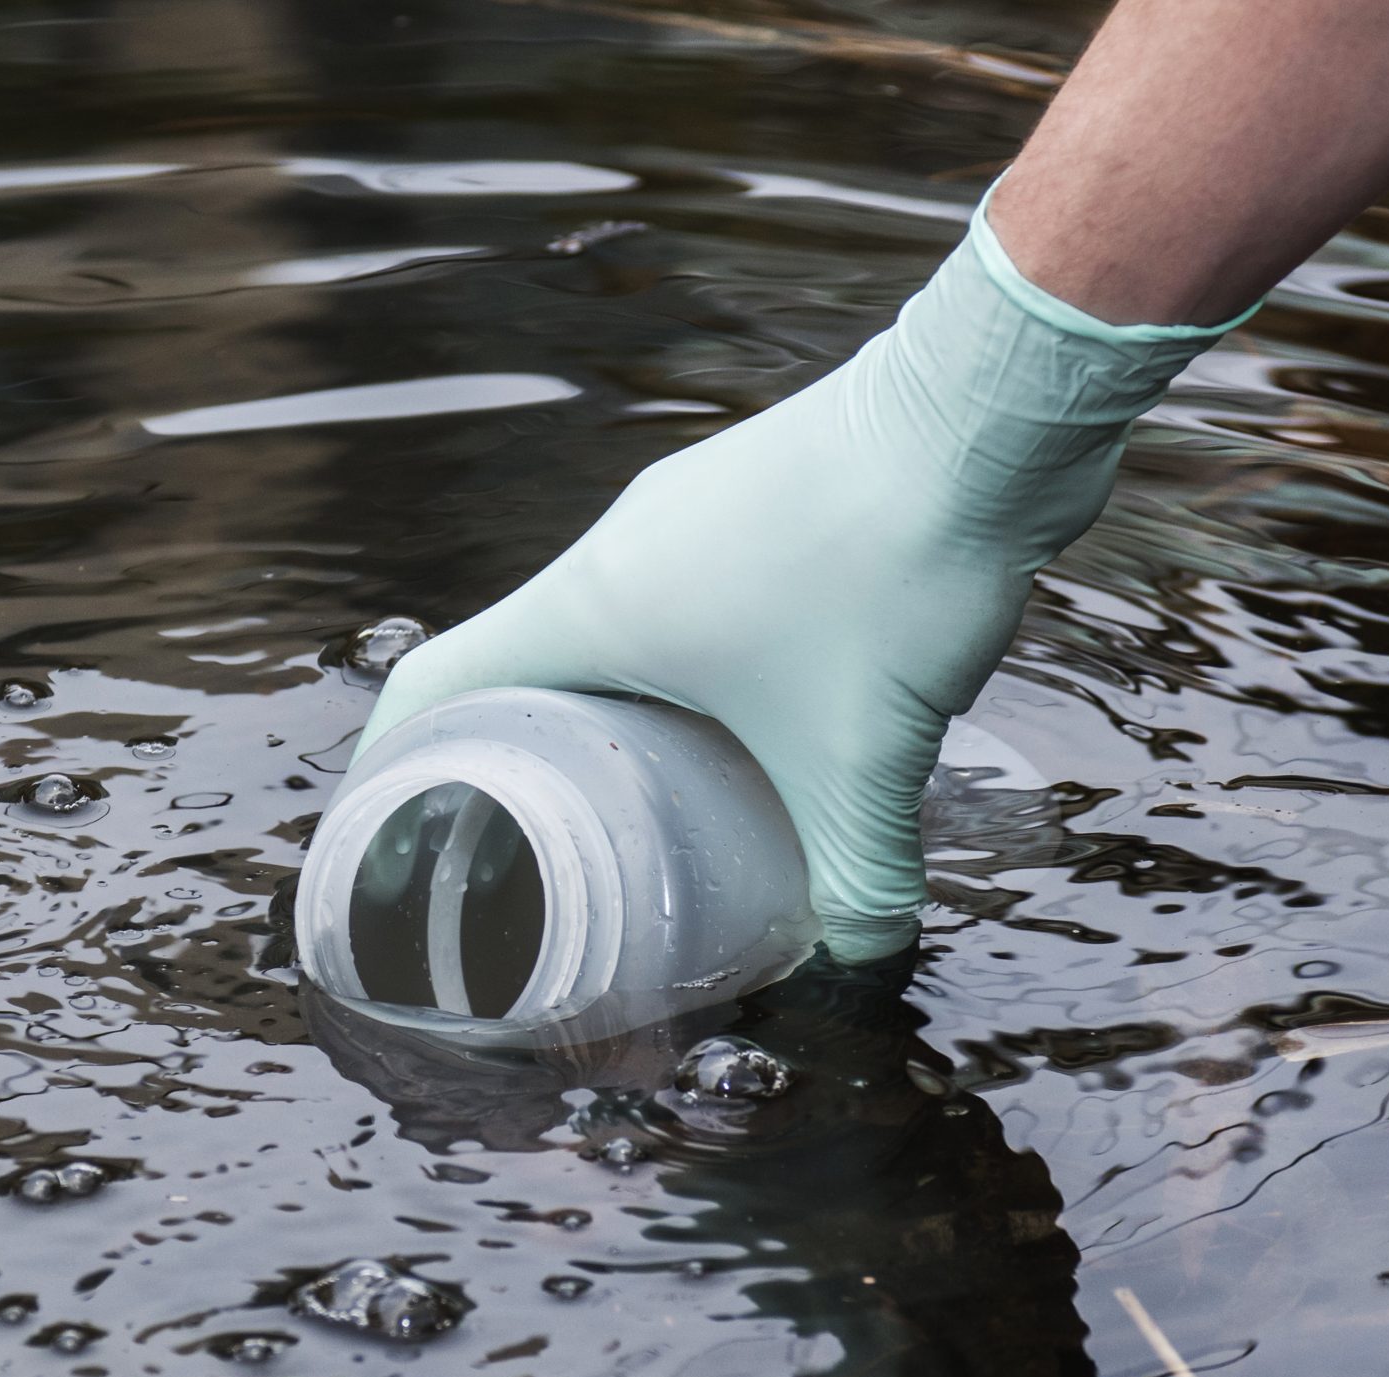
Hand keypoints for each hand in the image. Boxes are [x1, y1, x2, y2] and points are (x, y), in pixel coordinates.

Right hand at [360, 201, 1234, 959]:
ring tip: (639, 803)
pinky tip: (743, 719)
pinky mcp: (754, 499)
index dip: (398, 766)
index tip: (400, 838)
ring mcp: (685, 514)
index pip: (438, 682)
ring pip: (606, 628)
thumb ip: (858, 874)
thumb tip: (861, 953)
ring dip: (605, 712)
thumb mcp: (868, 753)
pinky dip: (679, 665)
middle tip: (536, 854)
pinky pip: (676, 595)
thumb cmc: (893, 567)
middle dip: (515, 761)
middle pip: (518, 664)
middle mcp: (618, 548)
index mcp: (590, 604)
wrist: (990, 412)